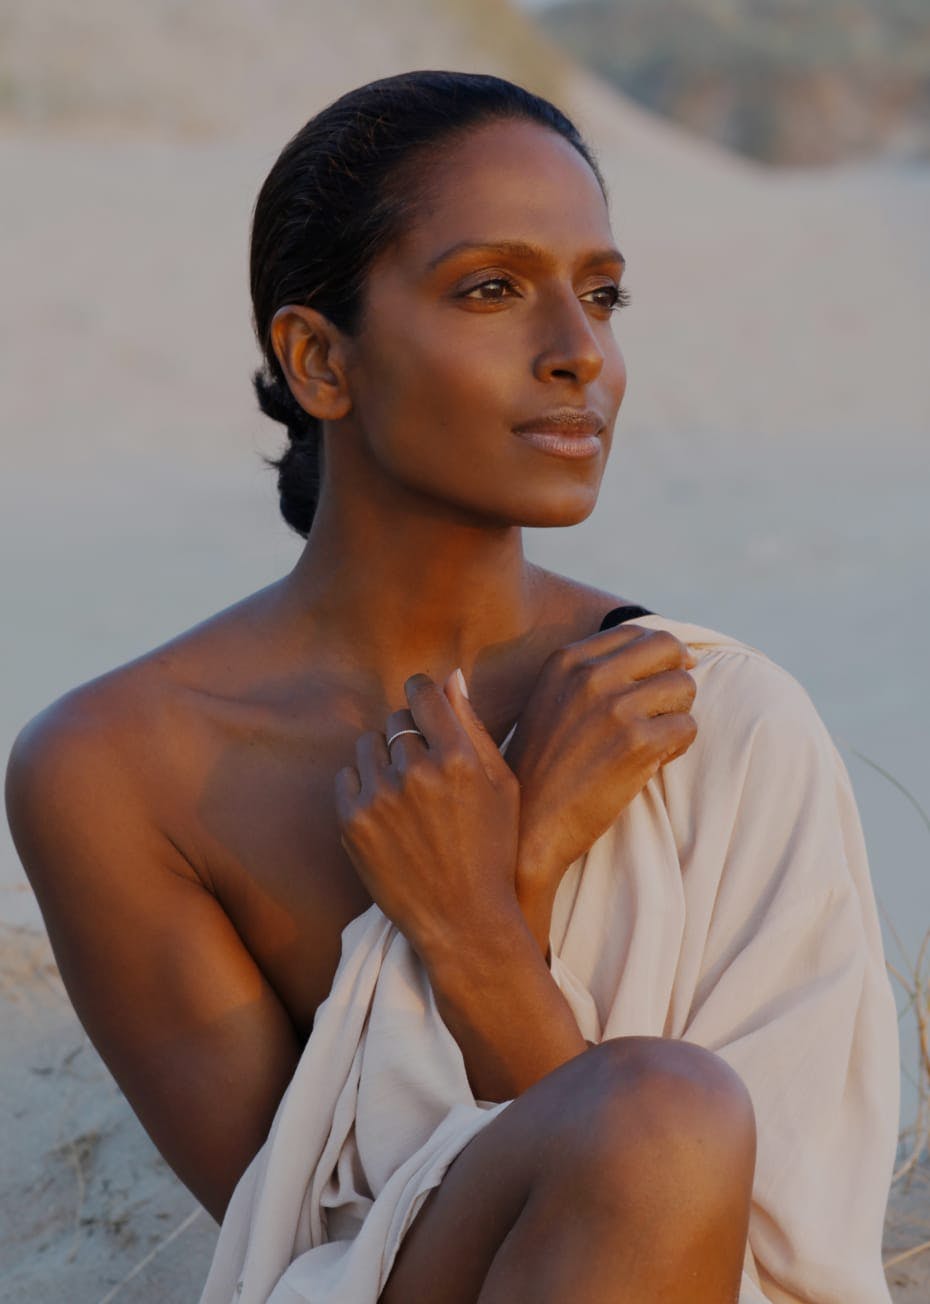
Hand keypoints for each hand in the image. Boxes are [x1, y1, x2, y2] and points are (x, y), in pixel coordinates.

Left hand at [334, 670, 521, 963]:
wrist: (463, 920)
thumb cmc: (491, 850)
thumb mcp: (501, 786)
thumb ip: (474, 727)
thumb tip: (451, 677)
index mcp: (457, 758)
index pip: (423, 693)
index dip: (422, 693)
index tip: (423, 705)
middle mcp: (416, 772)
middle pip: (395, 721)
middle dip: (408, 735)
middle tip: (425, 768)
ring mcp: (380, 797)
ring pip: (368, 746)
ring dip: (384, 760)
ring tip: (407, 795)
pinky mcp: (352, 822)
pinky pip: (347, 778)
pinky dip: (364, 788)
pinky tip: (388, 813)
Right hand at [505, 623, 697, 901]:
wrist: (528, 824)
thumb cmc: (542, 767)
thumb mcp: (550, 700)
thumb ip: (590, 673)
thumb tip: (661, 652)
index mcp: (566, 660)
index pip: (635, 631)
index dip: (657, 654)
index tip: (661, 677)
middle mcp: (590, 675)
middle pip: (668, 647)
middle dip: (676, 675)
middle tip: (666, 707)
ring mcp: (615, 707)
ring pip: (684, 686)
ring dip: (677, 714)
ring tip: (653, 740)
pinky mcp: (637, 743)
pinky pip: (688, 728)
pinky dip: (677, 747)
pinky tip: (650, 763)